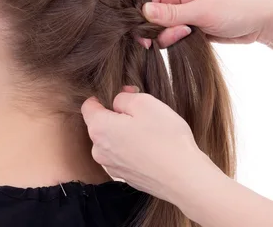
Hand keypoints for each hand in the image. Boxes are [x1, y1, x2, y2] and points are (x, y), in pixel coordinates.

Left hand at [81, 86, 207, 201]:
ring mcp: (112, 166)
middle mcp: (99, 150)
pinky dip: (134, 149)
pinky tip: (153, 149)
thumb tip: (117, 101)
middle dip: (117, 115)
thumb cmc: (166, 138)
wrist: (184, 178)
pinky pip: (124, 156)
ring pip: (113, 141)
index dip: (105, 96)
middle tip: (143, 114)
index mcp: (99, 129)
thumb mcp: (145, 102)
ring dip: (126, 134)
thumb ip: (123, 97)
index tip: (125, 95)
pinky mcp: (126, 177)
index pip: (88, 106)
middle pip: (101, 124)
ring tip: (151, 133)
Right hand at [143, 0, 272, 47]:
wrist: (261, 20)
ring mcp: (180, 12)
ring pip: (160, 31)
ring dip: (171, 38)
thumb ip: (171, 13)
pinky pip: (171, 37)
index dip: (144, 21)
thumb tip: (142, 11)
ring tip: (191, 34)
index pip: (144, 2)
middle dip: (161, 31)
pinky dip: (177, 42)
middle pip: (149, 19)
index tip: (154, 36)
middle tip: (183, 33)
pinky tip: (191, 40)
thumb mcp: (202, 11)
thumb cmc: (235, 7)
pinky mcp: (187, 26)